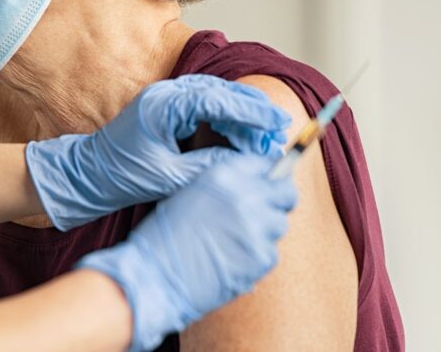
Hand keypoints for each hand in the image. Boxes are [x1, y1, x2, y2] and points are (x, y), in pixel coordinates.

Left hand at [25, 74, 290, 230]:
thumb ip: (208, 166)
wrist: (88, 175)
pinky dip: (226, 117)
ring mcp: (165, 98)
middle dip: (252, 111)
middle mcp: (165, 94)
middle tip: (279, 129)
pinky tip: (241, 134)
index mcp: (163, 106)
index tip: (276, 123)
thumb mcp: (170, 177)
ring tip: (266, 134)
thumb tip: (246, 162)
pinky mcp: (166, 108)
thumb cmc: (121, 176)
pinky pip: (204, 105)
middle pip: (220, 92)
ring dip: (241, 114)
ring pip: (215, 97)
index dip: (251, 112)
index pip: (217, 100)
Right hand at [77, 154, 297, 350]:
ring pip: (279, 224)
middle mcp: (245, 196)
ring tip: (236, 242)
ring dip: (264, 232)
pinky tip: (232, 261)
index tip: (268, 185)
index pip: (266, 164)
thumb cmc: (164, 237)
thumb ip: (225, 185)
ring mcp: (256, 227)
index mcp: (224, 175)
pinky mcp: (261, 257)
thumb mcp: (190, 193)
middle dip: (278, 201)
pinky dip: (256, 258)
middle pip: (286, 192)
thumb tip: (257, 185)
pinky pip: (271, 253)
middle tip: (265, 213)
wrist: (154, 275)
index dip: (268, 176)